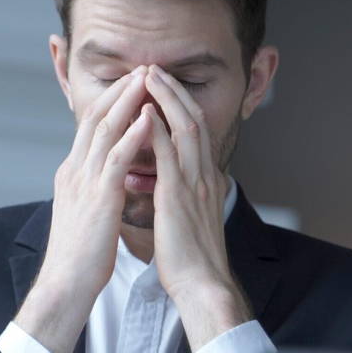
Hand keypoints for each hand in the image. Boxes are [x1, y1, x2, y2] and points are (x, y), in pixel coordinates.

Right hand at [14, 65, 151, 352]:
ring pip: (104, 130)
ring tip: (146, 78)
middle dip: (120, 90)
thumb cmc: (80, 255)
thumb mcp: (87, 212)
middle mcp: (75, 170)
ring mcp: (84, 182)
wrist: (65, 284)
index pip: (91, 126)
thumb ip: (95, 189)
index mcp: (73, 173)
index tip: (133, 82)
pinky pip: (115, 158)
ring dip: (127, 101)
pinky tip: (148, 118)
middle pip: (96, 118)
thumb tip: (108, 178)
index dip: (112, 101)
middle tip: (142, 67)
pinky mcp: (98, 198)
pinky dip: (132, 134)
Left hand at [142, 65, 253, 349]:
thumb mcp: (190, 220)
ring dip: (166, 99)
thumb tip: (174, 187)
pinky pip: (170, 154)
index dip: (180, 105)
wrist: (202, 285)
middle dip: (174, 91)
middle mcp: (204, 176)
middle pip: (194, 120)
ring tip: (149, 76)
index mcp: (206, 182)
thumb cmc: (192, 260)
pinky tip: (146, 112)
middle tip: (155, 68)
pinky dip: (158, 129)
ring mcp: (194, 184)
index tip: (162, 86)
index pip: (196, 132)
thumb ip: (185, 197)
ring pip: (185, 128)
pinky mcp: (179, 196)